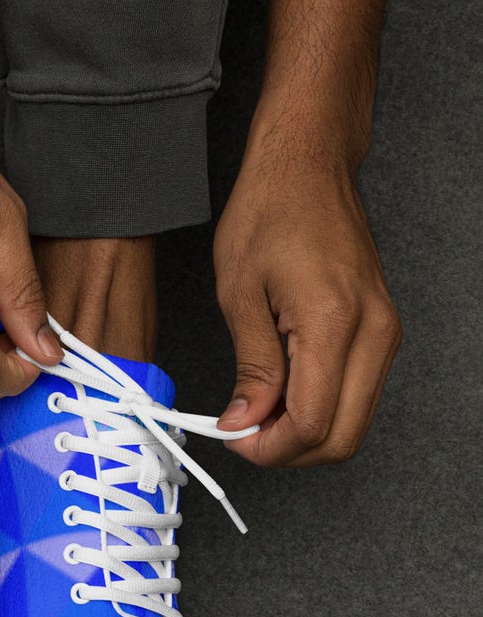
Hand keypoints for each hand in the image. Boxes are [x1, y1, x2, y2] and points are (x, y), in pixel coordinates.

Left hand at [214, 144, 401, 466]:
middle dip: (289, 450)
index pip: (313, 424)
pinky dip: (320, 406)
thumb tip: (246, 421)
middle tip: (242, 433)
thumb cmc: (269, 213)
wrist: (307, 166)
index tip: (232, 438)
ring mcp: (384, 331)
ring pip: (355, 420)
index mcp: (336, 324)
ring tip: (255, 410)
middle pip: (344, 437)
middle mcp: (374, 333)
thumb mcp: (239, 295)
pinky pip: (357, 391)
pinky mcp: (381, 328)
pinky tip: (280, 392)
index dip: (269, 447)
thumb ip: (252, 368)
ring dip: (304, 432)